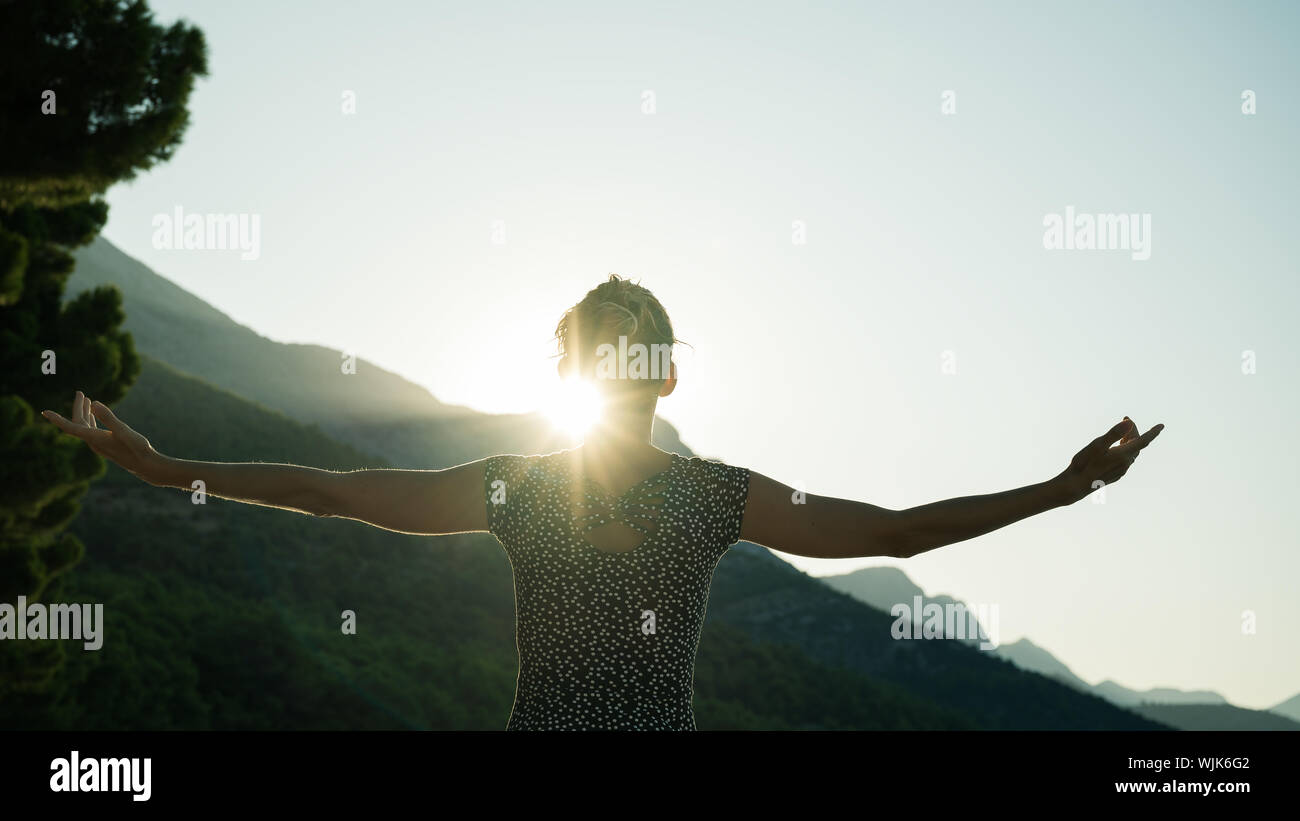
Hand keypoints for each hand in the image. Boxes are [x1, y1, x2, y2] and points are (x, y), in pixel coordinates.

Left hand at [42, 390, 166, 484]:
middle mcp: (94, 442)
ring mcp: (99, 445)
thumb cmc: (137, 448)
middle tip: (80, 393)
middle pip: (78, 423)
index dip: (56, 419)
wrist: (146, 466)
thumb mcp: (124, 430)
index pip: (70, 427)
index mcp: (95, 438)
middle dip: (77, 408)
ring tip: (86, 400)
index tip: (44, 412)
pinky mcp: (106, 445)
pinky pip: (92, 431)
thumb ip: (108, 417)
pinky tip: (94, 415)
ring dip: (85, 412)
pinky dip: (91, 420)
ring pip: (85, 427)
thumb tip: (94, 403)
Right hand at [1053, 416, 1163, 504]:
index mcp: (1123, 454)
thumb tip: (1128, 423)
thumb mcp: (1097, 445)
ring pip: (1132, 452)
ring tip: (1123, 432)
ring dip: (1129, 440)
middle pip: (1137, 444)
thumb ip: (1113, 434)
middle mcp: (1126, 463)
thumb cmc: (1084, 464)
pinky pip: (1126, 459)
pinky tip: (1117, 448)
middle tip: (1125, 419)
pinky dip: (1125, 449)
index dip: (1153, 432)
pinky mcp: (1116, 474)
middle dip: (1134, 431)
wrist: (1075, 485)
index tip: (1162, 426)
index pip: (1143, 440)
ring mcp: (1121, 470)